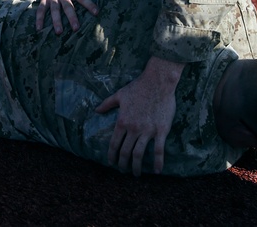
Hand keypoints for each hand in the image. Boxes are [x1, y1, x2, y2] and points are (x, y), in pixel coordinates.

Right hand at [36, 0, 110, 33]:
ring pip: (54, 10)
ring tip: (59, 32)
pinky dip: (39, 18)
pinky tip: (39, 28)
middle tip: (76, 28)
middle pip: (68, 6)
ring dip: (56, 20)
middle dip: (72, 17)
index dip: (90, 5)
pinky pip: (41, 9)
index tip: (96, 12)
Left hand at [95, 57, 182, 175]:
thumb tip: (96, 110)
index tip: (111, 162)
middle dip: (122, 164)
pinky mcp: (160, 131)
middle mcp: (133, 129)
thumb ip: (107, 104)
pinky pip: (158, 150)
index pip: (114, 144)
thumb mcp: (119, 95)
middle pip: (125, 152)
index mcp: (122, 121)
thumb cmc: (138, 87)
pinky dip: (158, 163)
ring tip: (136, 174)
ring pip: (139, 154)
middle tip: (123, 170)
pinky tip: (157, 171)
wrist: (158, 82)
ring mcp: (147, 131)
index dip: (112, 155)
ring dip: (137, 167)